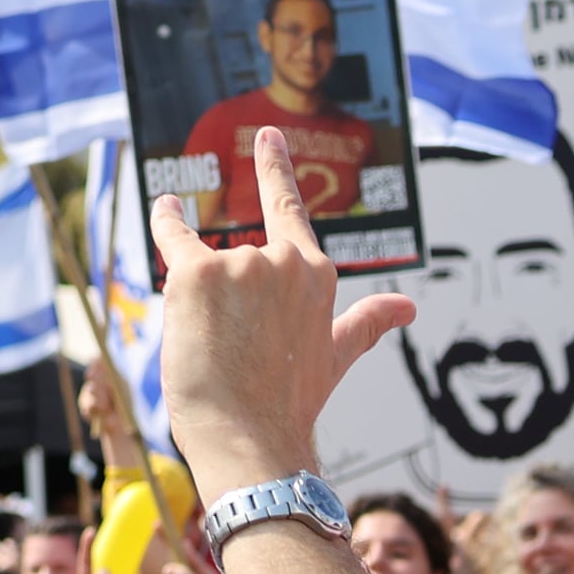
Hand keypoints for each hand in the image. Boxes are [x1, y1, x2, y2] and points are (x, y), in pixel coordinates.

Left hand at [147, 128, 413, 492]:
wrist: (251, 439)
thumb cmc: (288, 406)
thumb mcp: (334, 357)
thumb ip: (366, 323)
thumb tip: (408, 309)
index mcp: (315, 274)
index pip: (289, 208)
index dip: (275, 167)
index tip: (266, 134)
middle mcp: (281, 260)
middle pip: (235, 264)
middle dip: (226, 303)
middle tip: (234, 353)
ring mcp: (239, 263)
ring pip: (205, 269)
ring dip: (201, 304)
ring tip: (216, 353)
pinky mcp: (196, 273)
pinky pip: (173, 238)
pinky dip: (166, 222)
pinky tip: (166, 205)